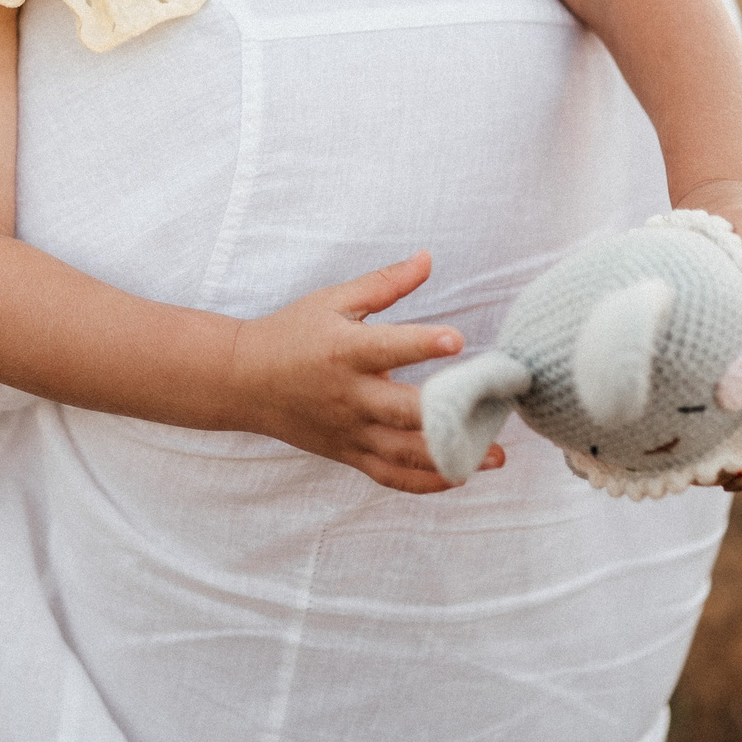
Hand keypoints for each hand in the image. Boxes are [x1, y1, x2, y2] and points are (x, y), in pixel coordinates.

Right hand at [224, 251, 506, 493]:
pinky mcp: (348, 454)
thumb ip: (385, 283)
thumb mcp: (334, 300)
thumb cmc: (292, 333)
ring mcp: (349, 431)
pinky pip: (391, 476)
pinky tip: (461, 475)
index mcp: (344, 351)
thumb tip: (429, 258)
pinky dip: (426, 483)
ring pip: (404, 453)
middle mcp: (348, 396)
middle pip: (403, 412)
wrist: (243, 380)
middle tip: (498, 407)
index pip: (388, 348)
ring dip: (452, 457)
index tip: (457, 339)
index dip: (422, 344)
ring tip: (495, 455)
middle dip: (453, 414)